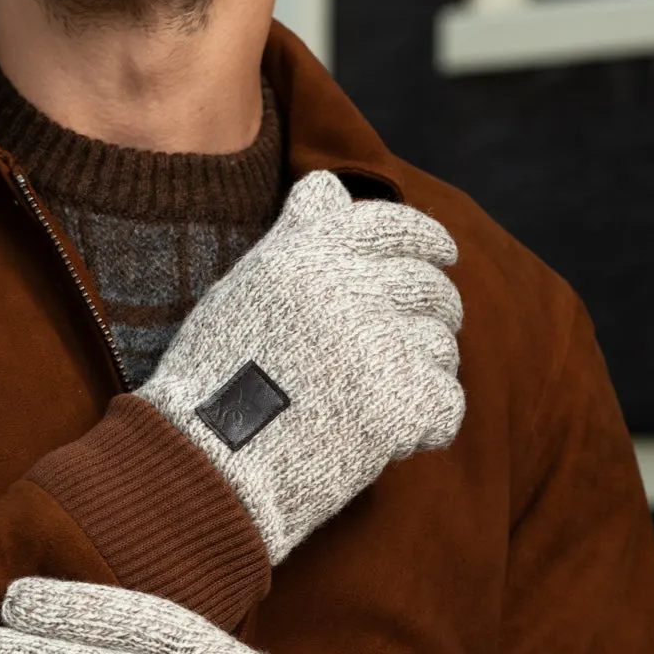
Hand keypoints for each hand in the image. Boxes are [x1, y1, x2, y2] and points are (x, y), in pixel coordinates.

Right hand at [138, 169, 464, 564]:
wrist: (205, 464)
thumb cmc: (213, 384)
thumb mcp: (241, 288)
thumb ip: (294, 239)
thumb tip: (329, 189)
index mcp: (311, 252)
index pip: (393, 226)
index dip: (426, 240)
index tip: (443, 255)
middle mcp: (351, 286)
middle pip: (428, 285)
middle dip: (435, 308)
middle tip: (424, 334)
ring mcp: (380, 345)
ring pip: (441, 346)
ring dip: (423, 371)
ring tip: (384, 397)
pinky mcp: (401, 404)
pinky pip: (448, 404)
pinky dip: (428, 423)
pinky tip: (395, 436)